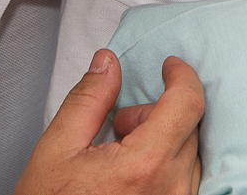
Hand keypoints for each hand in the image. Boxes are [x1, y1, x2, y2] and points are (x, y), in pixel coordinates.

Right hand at [15, 50, 203, 194]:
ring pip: (189, 153)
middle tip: (119, 124)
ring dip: (163, 140)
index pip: (188, 102)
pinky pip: (186, 180)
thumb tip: (108, 63)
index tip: (170, 66)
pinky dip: (166, 165)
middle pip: (188, 126)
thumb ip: (88, 99)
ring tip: (120, 154)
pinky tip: (133, 175)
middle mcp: (172, 189)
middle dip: (156, 112)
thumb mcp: (57, 150)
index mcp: (145, 166)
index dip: (181, 75)